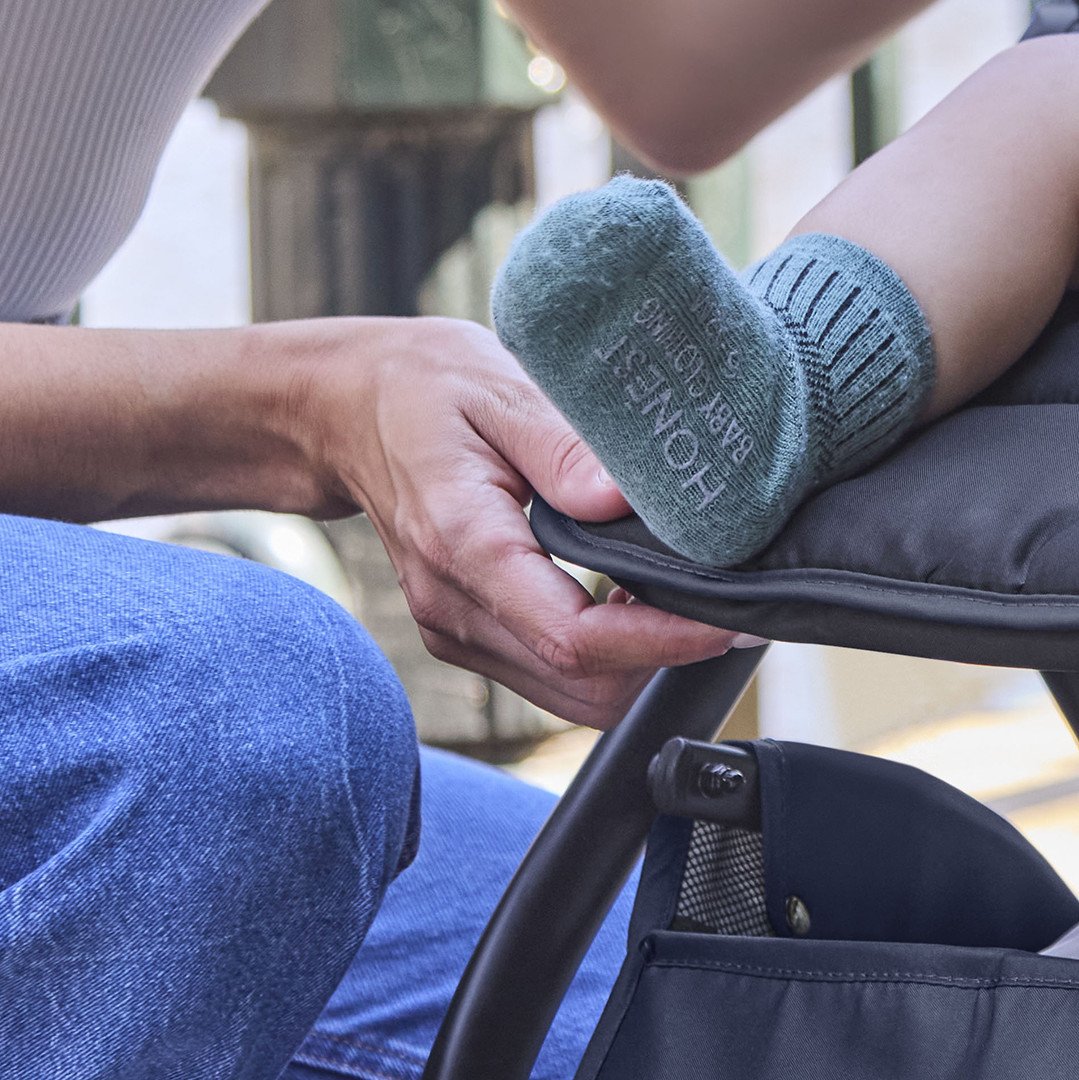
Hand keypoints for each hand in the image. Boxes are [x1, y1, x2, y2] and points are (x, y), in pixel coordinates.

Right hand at [275, 314, 737, 725]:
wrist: (346, 406)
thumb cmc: (425, 386)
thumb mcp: (500, 388)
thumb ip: (565, 448)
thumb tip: (628, 499)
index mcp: (465, 544)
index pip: (574, 636)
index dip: (660, 642)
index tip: (727, 623)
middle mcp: (454, 605)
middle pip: (581, 685)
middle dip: (664, 662)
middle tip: (732, 606)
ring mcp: (454, 627)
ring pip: (569, 694)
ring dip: (639, 664)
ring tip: (694, 598)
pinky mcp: (464, 631)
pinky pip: (548, 673)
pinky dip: (606, 655)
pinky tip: (638, 595)